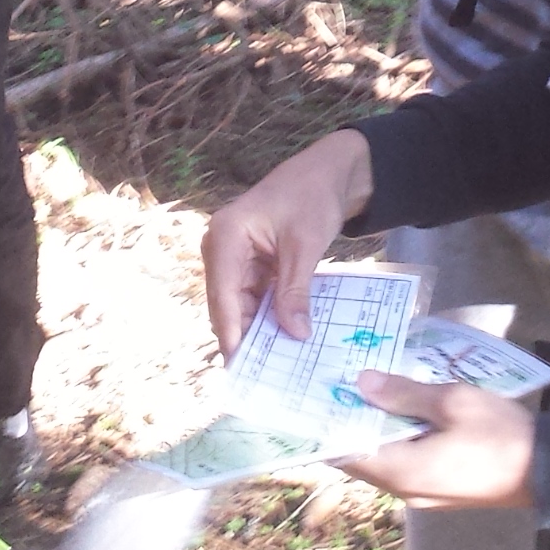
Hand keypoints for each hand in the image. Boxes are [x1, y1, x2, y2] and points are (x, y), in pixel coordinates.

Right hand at [198, 130, 373, 357]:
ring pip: (240, 306)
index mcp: (225, 236)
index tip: (243, 369)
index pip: (223, 295)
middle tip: (263, 377)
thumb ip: (295, 291)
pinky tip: (283, 341)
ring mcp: (234, 257)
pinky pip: (254, 298)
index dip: (233, 333)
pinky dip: (267, 317)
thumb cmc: (313, 197)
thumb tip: (295, 336)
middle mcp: (221, 248)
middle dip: (245, 338)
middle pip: (227, 305)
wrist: (328, 172)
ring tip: (275, 367)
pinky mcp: (251, 265)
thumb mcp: (305, 246)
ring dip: (257, 331)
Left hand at [337, 375, 535, 505]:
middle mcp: (405, 491)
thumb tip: (362, 383)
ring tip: (375, 390)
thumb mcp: (452, 401)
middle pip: (363, 458)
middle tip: (345, 383)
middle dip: (354, 423)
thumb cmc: (499, 433)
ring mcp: (424, 495)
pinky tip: (407, 412)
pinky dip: (399, 441)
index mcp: (402, 472)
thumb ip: (405, 393)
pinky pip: (407, 465)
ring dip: (378, 431)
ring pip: (386, 461)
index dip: (330, 426)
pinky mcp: (442, 490)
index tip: (319, 396)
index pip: (346, 454)